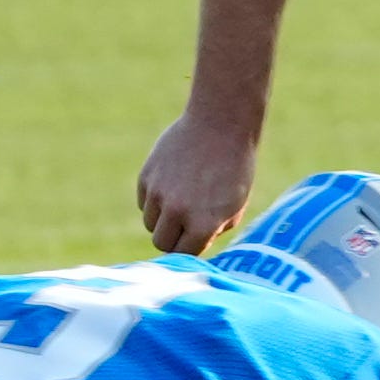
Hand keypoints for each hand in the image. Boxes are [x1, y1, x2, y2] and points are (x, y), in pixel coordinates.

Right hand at [138, 111, 257, 254]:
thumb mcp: (235, 205)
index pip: (184, 255)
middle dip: (174, 238)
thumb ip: (214, 231)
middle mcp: (176, 211)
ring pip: (150, 224)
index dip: (191, 248)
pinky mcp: (146, 177)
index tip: (197, 240)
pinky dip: (155, 200)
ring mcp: (158, 193)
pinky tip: (174, 184)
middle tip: (186, 224)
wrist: (220, 125)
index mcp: (203, 224)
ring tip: (183, 200)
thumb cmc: (235, 168)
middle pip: (161, 244)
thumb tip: (194, 246)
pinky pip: (144, 202)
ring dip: (163, 219)